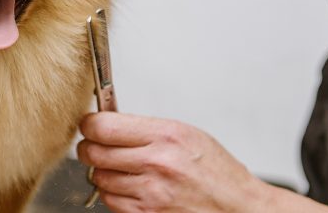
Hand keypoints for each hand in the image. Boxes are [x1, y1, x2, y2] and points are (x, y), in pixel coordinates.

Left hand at [77, 112, 268, 211]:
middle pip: (94, 153)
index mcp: (166, 136)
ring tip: (123, 169)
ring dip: (104, 173)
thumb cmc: (215, 172)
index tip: (90, 125)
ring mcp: (151, 193)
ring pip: (99, 178)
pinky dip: (115, 195)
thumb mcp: (185, 135)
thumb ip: (144, 129)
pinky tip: (132, 189)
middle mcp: (157, 164)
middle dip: (89, 148)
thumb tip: (107, 123)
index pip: (103, 126)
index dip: (89, 125)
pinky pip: (111, 202)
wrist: (238, 207)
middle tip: (96, 146)